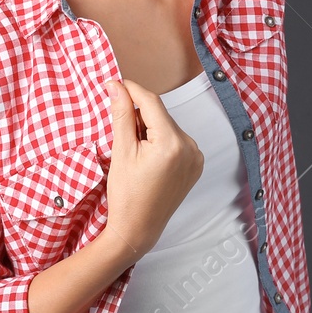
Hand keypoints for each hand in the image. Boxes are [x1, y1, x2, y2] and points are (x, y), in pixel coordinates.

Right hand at [101, 78, 203, 261]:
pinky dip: (161, 139)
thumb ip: (121, 115)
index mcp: (172, 143)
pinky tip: (147, 156)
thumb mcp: (121, 151)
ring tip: (133, 148)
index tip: (115, 83)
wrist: (139, 229)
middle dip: (138, 113)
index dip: (132, 90)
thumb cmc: (127, 195)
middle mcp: (190, 147)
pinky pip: (176, 141)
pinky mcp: (195, 165)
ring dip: (149, 127)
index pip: (151, 102)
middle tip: (118, 125)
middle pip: (160, 115)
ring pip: (167, 126)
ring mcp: (196, 157)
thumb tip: (116, 86)